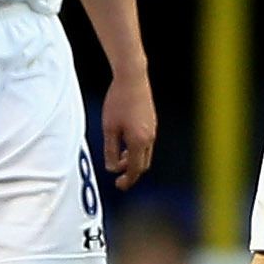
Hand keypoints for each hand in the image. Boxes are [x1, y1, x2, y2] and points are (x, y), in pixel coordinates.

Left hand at [101, 71, 157, 188]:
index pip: (135, 169)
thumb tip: (112, 168)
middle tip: (118, 175)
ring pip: (146, 153)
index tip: (119, 185)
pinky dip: (137, 149)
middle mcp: (150, 137)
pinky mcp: (152, 121)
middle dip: (131, 172)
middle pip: (143, 164)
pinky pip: (147, 143)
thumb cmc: (118, 101)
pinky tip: (125, 142)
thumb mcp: (109, 128)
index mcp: (139, 141)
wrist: (133, 78)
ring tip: (119, 157)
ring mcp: (153, 129)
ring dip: (133, 160)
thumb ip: (111, 150)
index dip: (127, 180)